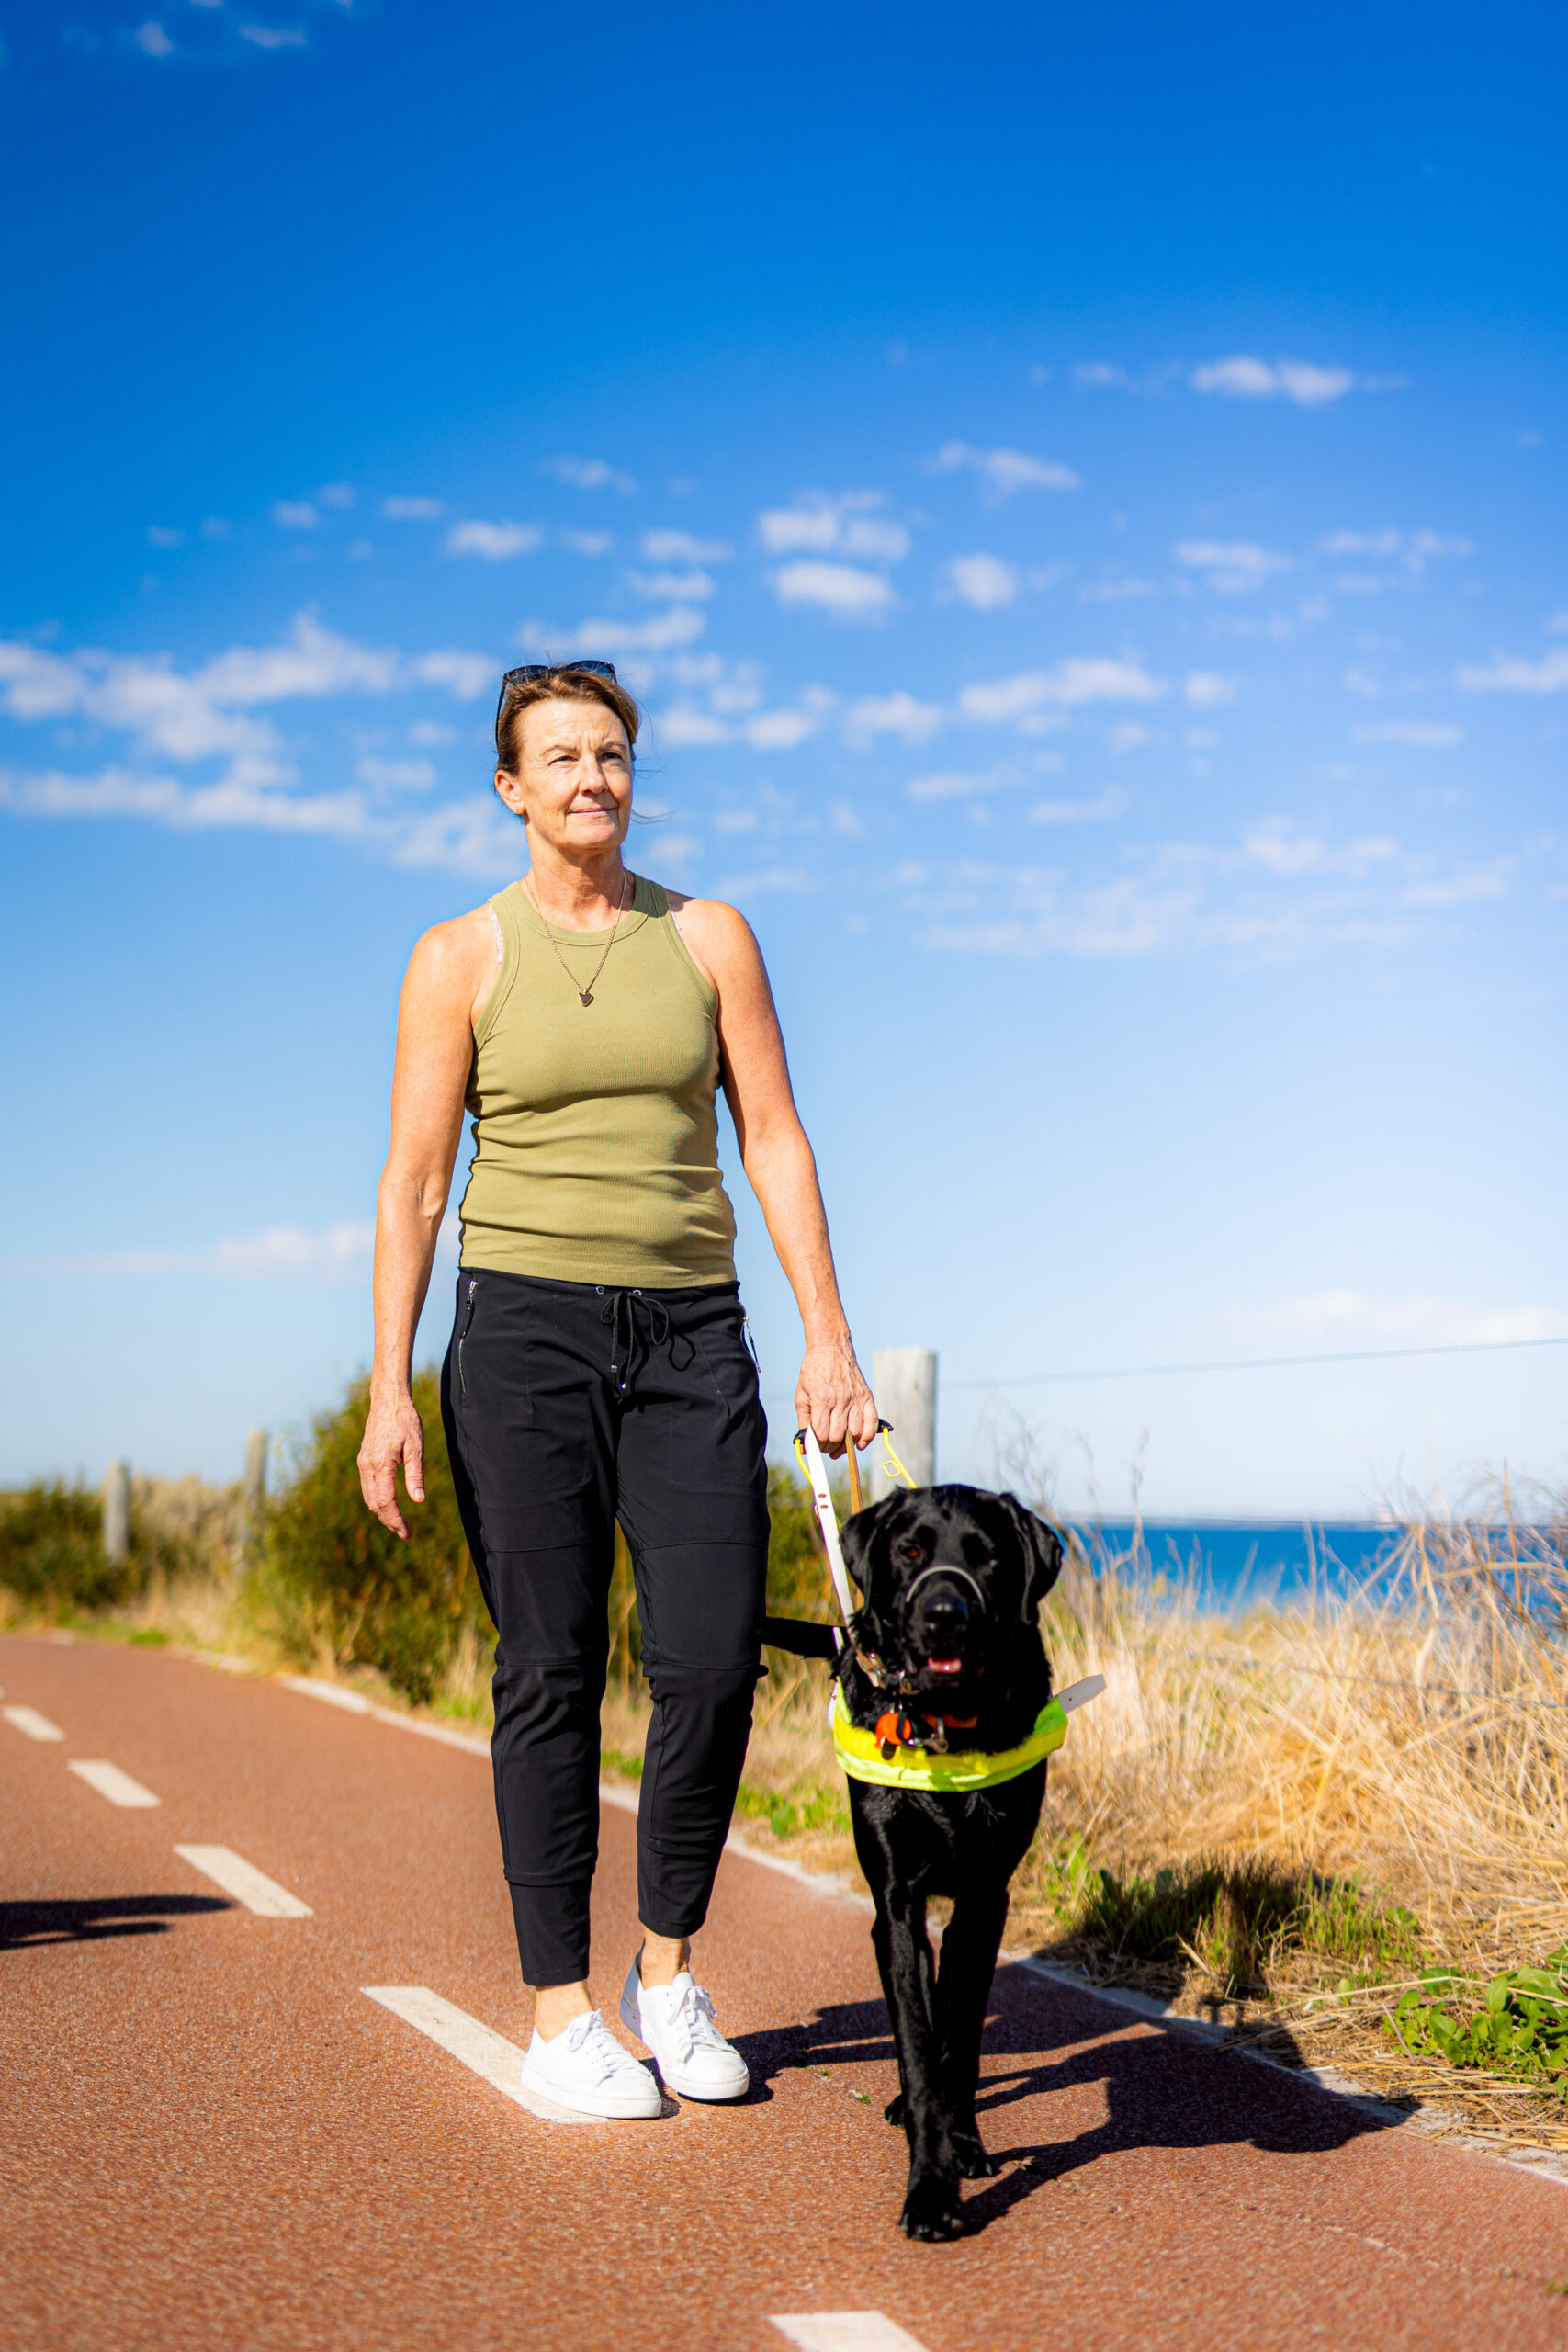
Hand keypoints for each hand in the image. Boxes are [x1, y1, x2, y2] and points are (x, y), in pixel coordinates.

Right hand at [357, 1390, 425, 1538]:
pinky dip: (377, 1502)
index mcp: (380, 1463)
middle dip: (389, 1521)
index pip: (386, 1501)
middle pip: (375, 1504)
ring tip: (398, 1525)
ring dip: (382, 1514)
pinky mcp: (363, 1461)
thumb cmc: (405, 1421)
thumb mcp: (416, 1446)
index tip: (407, 1533)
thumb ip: (415, 1474)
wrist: (387, 1401)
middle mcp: (367, 1466)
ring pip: (368, 1498)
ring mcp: (362, 1463)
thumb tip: (419, 1500)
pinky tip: (389, 1507)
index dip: (396, 1520)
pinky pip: (367, 1488)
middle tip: (405, 1534)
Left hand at [795, 1336, 876, 1458]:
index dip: (817, 1446)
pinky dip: (867, 1437)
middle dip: (830, 1448)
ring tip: (838, 1448)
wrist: (831, 1347)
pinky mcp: (867, 1396)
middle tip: (825, 1448)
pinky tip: (859, 1444)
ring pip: (855, 1433)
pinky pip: (872, 1422)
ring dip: (846, 1446)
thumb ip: (803, 1422)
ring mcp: (856, 1398)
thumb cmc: (813, 1372)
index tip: (814, 1447)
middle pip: (838, 1437)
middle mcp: (841, 1399)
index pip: (821, 1434)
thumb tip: (805, 1446)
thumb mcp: (801, 1396)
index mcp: (822, 1398)